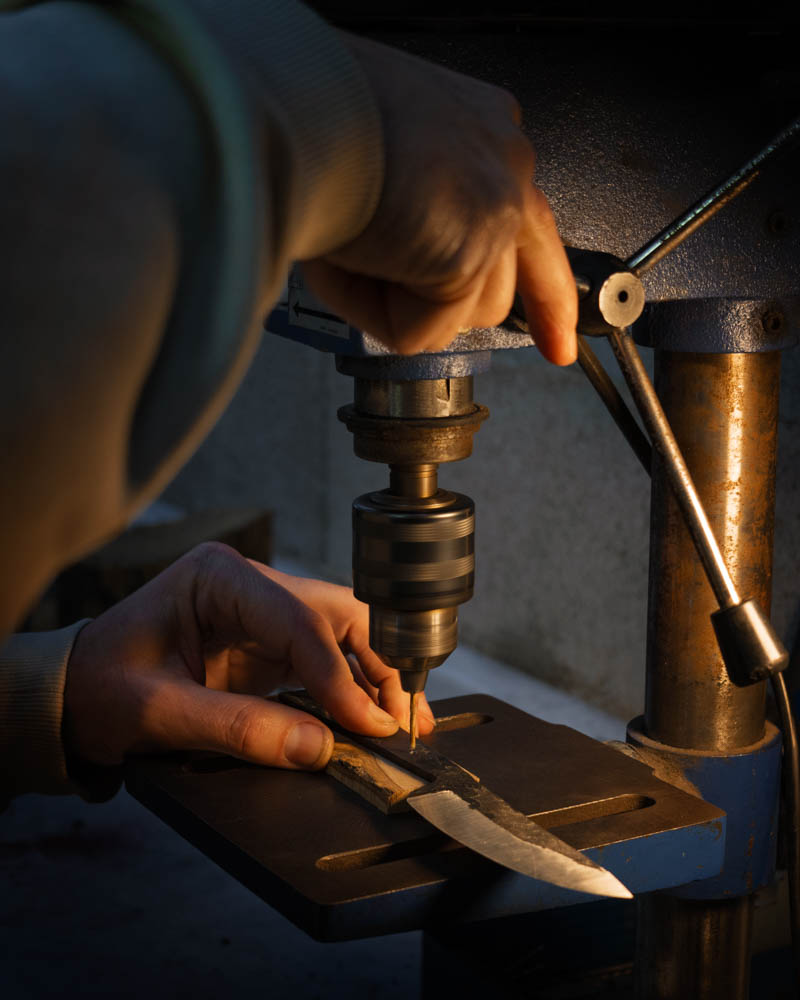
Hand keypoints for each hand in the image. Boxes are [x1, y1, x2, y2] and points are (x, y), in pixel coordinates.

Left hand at [63, 543, 434, 771]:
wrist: (74, 696)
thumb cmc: (102, 687)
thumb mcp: (159, 710)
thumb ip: (239, 728)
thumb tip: (319, 748)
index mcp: (220, 577)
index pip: (298, 619)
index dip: (338, 673)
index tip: (365, 721)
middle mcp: (251, 587)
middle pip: (336, 615)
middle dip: (375, 664)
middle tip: (400, 717)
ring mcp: (264, 615)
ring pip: (341, 635)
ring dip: (374, 675)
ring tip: (404, 720)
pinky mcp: (269, 648)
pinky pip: (324, 663)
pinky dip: (354, 690)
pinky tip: (377, 715)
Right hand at [303, 34, 577, 362]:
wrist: (296, 106)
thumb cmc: (310, 120)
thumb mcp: (375, 165)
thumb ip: (412, 219)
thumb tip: (401, 280)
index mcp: (481, 131)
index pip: (530, 219)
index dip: (544, 282)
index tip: (559, 333)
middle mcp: (503, 158)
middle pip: (519, 273)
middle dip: (539, 313)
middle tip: (554, 347)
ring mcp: (497, 203)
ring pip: (471, 310)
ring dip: (407, 302)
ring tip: (362, 250)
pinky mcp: (471, 250)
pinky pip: (421, 329)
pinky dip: (375, 313)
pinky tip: (353, 259)